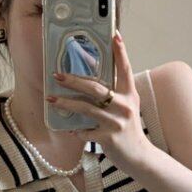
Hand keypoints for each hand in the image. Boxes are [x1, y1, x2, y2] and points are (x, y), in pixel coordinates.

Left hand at [46, 30, 150, 167]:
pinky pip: (85, 131)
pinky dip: (76, 130)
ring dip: (66, 102)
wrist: (139, 157)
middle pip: (96, 87)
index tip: (115, 35)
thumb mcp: (127, 108)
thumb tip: (89, 82)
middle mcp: (124, 106)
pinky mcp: (108, 138)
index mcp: (130, 95)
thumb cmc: (129, 129)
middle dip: (74, 80)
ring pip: (86, 108)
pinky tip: (71, 128)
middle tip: (57, 75)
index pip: (125, 69)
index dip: (120, 52)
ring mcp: (116, 122)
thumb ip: (115, 94)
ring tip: (52, 98)